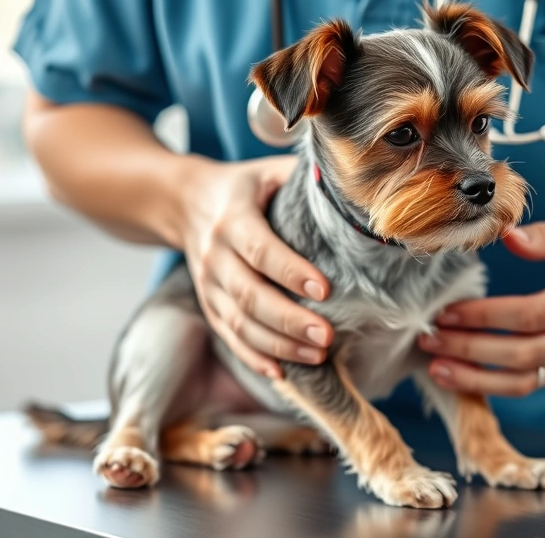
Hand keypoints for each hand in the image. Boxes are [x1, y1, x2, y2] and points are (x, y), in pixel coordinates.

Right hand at [182, 155, 332, 378]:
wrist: (185, 202)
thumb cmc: (245, 187)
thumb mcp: (269, 171)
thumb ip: (305, 180)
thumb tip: (359, 190)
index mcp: (233, 218)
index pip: (261, 249)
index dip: (291, 272)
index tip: (325, 290)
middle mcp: (215, 253)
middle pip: (249, 294)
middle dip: (289, 320)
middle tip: (327, 337)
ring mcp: (207, 284)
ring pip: (239, 322)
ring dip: (278, 344)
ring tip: (318, 356)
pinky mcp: (208, 304)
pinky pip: (229, 336)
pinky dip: (253, 357)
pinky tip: (282, 372)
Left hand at [419, 220, 544, 395]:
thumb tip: (509, 237)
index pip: (533, 315)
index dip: (486, 317)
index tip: (448, 311)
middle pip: (524, 354)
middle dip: (471, 350)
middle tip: (429, 339)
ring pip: (525, 381)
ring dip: (475, 379)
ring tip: (435, 368)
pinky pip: (529, 386)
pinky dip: (491, 385)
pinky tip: (459, 375)